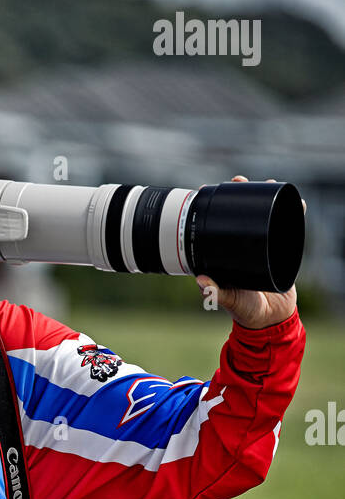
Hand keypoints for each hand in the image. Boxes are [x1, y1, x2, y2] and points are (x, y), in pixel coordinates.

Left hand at [196, 175, 304, 329]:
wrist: (271, 320)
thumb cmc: (245, 311)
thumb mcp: (229, 300)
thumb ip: (215, 292)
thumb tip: (200, 280)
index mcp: (224, 254)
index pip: (216, 224)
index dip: (214, 207)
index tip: (207, 188)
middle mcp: (241, 246)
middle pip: (240, 214)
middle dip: (241, 194)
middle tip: (239, 179)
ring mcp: (261, 246)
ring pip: (263, 216)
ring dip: (266, 197)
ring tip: (269, 182)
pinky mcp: (280, 250)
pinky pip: (286, 228)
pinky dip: (293, 214)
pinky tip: (298, 203)